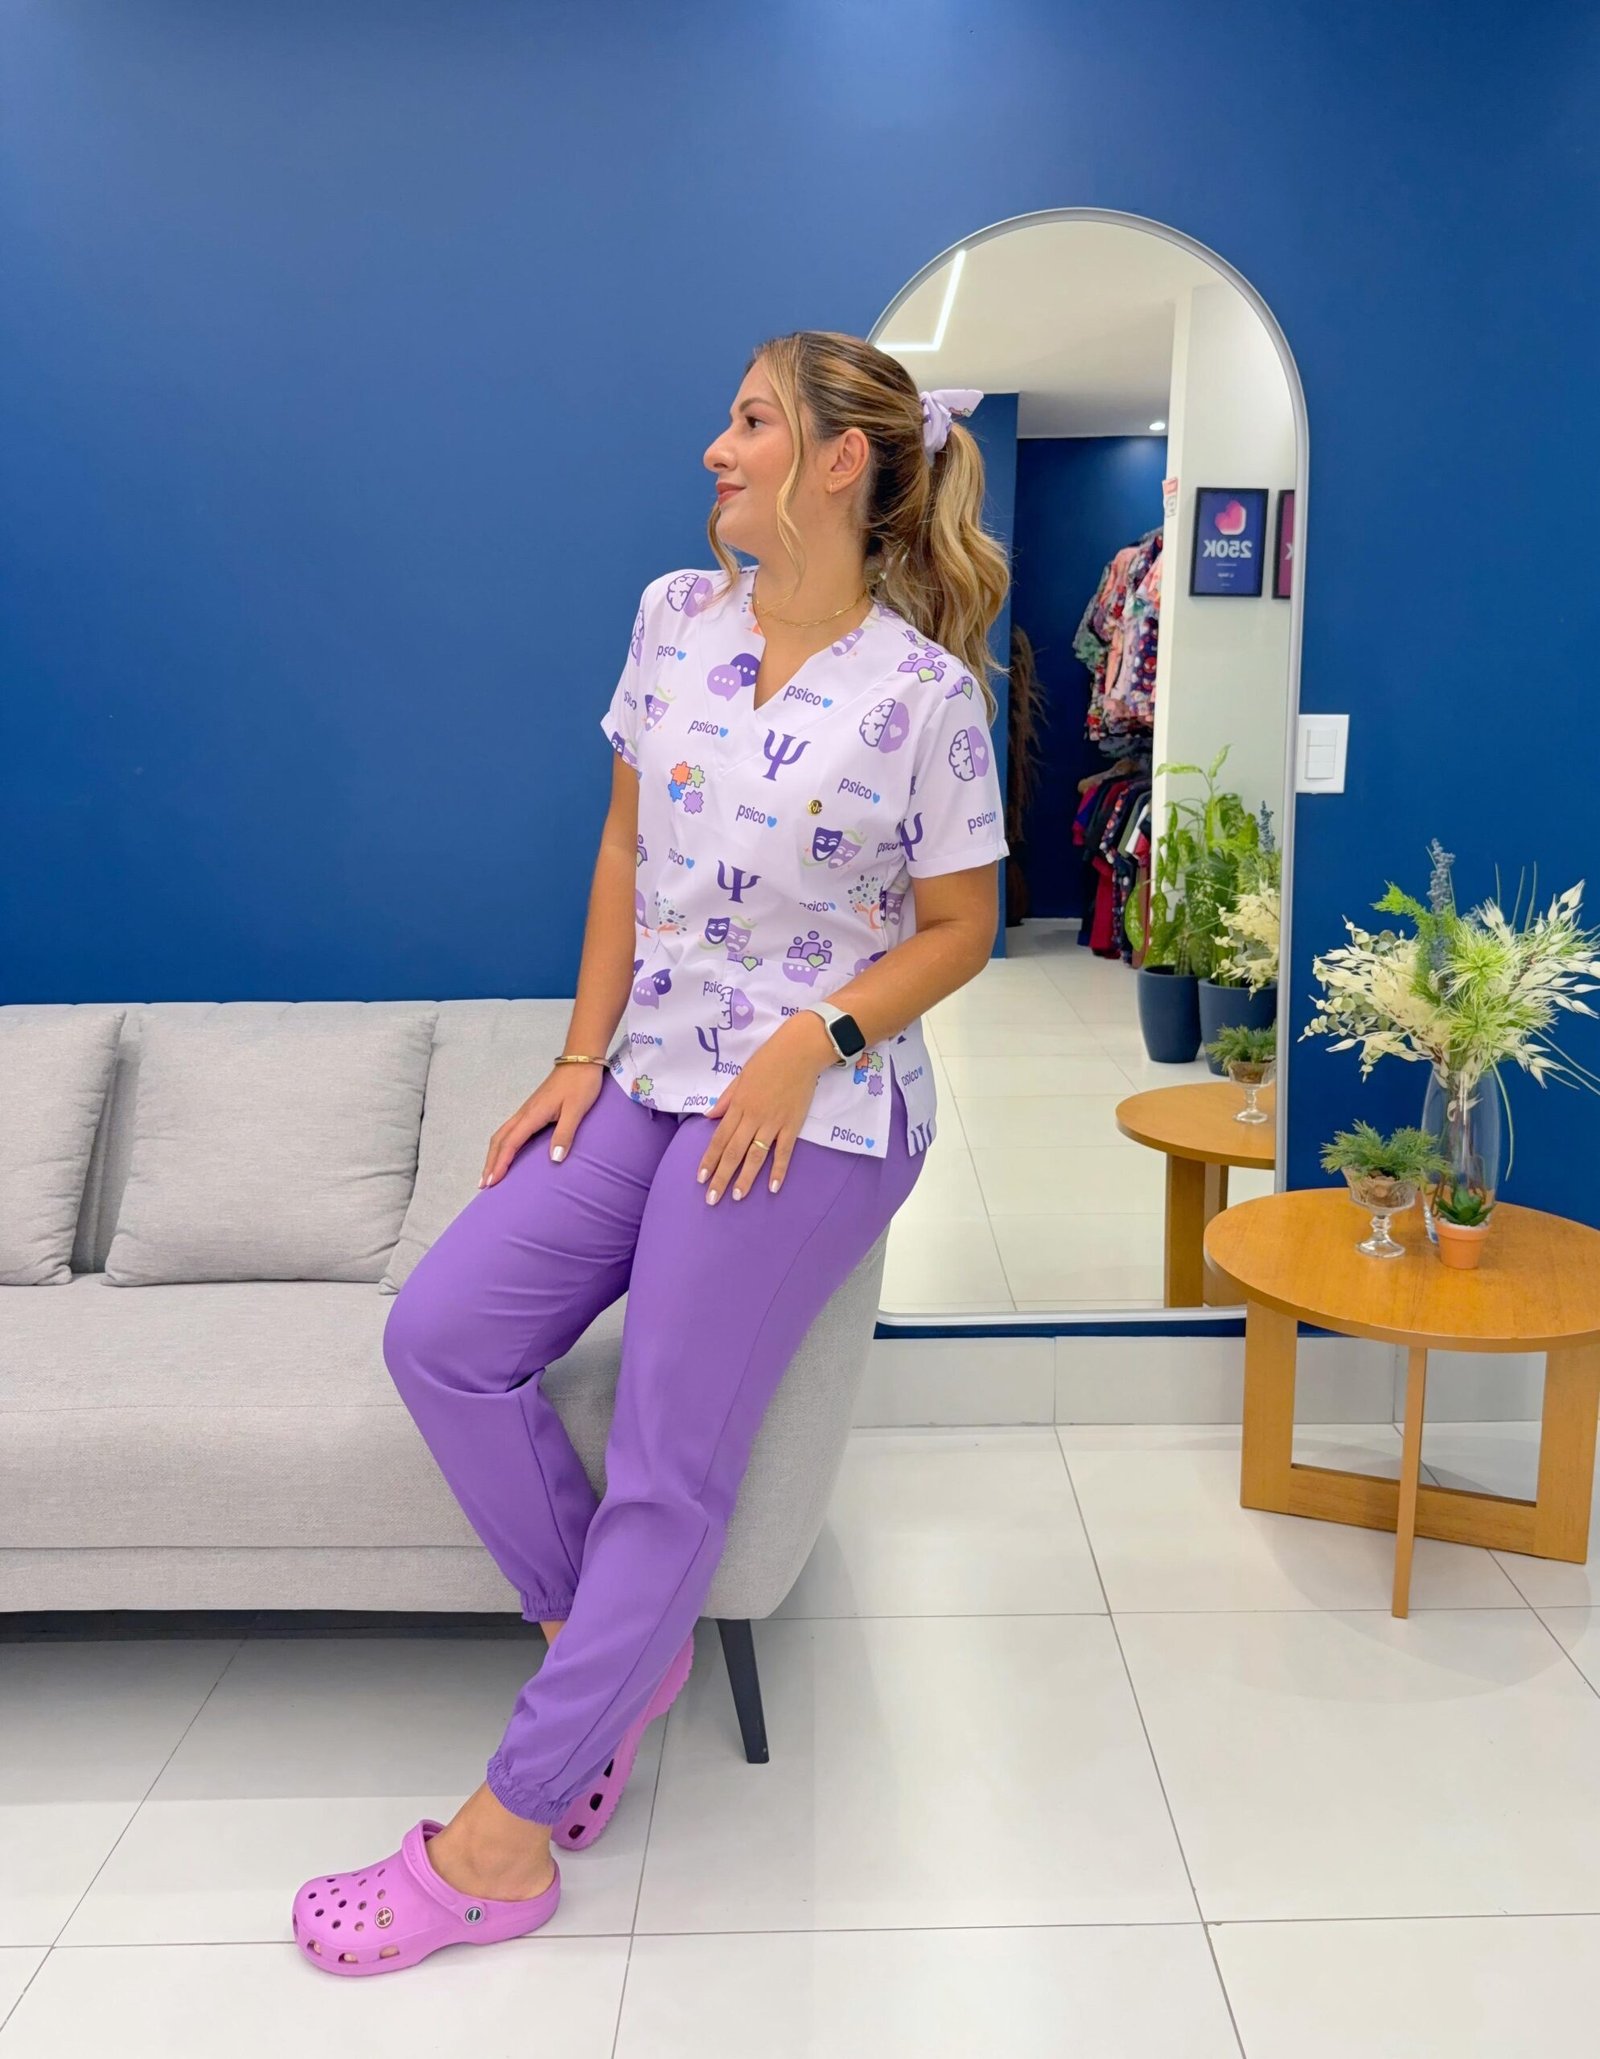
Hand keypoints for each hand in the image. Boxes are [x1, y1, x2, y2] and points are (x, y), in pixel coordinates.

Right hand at [479, 1062, 606, 1186]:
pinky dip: (503, 1144)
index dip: (500, 1163)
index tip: (492, 1182)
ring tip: (489, 1173)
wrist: (581, 1060)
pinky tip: (506, 1152)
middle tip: (483, 1184)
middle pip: (500, 1140)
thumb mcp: (576, 1110)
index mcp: (533, 1114)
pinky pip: (511, 1130)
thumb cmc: (580, 1084)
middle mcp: (525, 1113)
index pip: (510, 1143)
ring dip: (494, 1154)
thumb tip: (554, 1159)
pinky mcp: (532, 1109)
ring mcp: (527, 1110)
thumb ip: (565, 1134)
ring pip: (503, 1134)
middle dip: (490, 1162)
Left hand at [696, 1017, 834, 1202]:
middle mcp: (752, 1118)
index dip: (709, 1160)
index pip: (719, 1138)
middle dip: (721, 1177)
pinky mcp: (792, 1125)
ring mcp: (773, 1123)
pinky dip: (778, 1170)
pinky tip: (772, 1187)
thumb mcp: (741, 1076)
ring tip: (737, 1197)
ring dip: (745, 1178)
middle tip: (712, 1199)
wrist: (799, 1051)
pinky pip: (784, 1152)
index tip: (701, 1178)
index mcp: (738, 1105)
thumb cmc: (768, 1060)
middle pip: (733, 1152)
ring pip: (755, 1156)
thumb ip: (726, 1099)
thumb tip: (709, 1116)